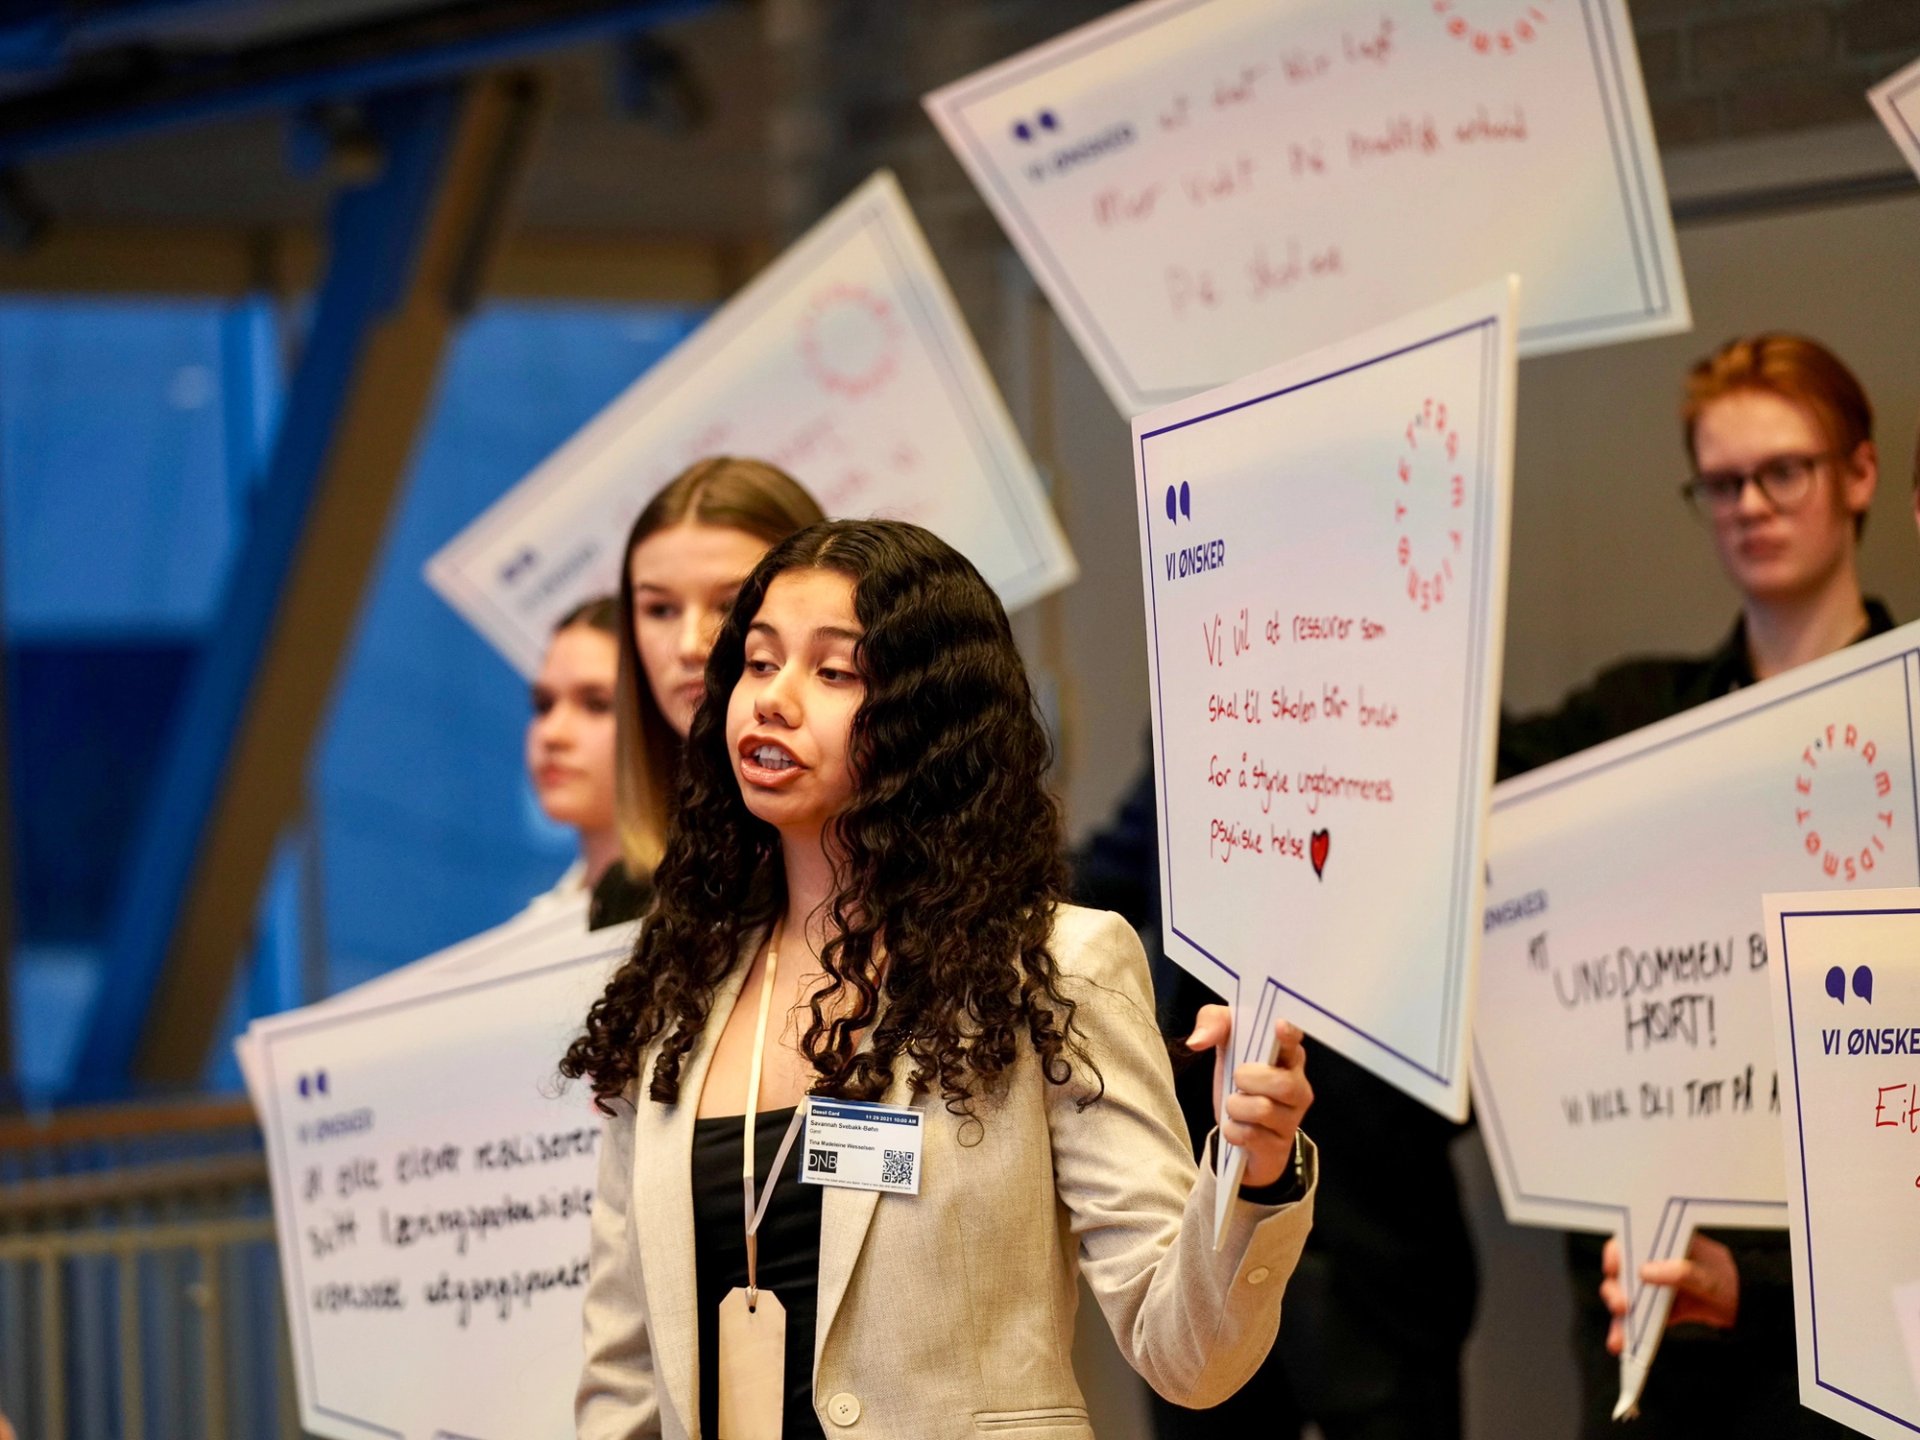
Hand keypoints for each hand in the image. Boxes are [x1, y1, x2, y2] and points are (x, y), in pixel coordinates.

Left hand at [1185, 1006, 1311, 1188]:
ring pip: (1264, 1110)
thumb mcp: (1225, 1045)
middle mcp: (1298, 1086)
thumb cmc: (1238, 1080)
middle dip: (1248, 1080)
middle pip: (1282, 1083)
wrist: (1237, 1130)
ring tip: (1235, 1106)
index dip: (1289, 1034)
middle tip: (1238, 1080)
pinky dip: (1233, 1130)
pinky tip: (1236, 1128)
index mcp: (1287, 1056)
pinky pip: (1251, 1135)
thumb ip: (1213, 1024)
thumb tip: (1196, 1040)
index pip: (1296, 1041)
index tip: (1279, 1025)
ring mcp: (1292, 1119)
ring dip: (1236, 1107)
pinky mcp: (1278, 1146)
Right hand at [1600, 1232, 1739, 1354]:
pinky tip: (1623, 1344)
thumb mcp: (1707, 1275)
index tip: (1615, 1268)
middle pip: (1620, 1274)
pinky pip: (1637, 1320)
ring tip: (1620, 1336)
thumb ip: (1679, 1271)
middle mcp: (1652, 1264)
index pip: (1629, 1242)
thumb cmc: (1727, 1279)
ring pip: (1625, 1299)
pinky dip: (1629, 1333)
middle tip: (1621, 1305)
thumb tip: (1645, 1272)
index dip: (1616, 1253)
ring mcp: (1653, 1288)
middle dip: (1615, 1290)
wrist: (1743, 1305)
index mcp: (1662, 1244)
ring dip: (1619, 1318)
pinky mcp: (1657, 1310)